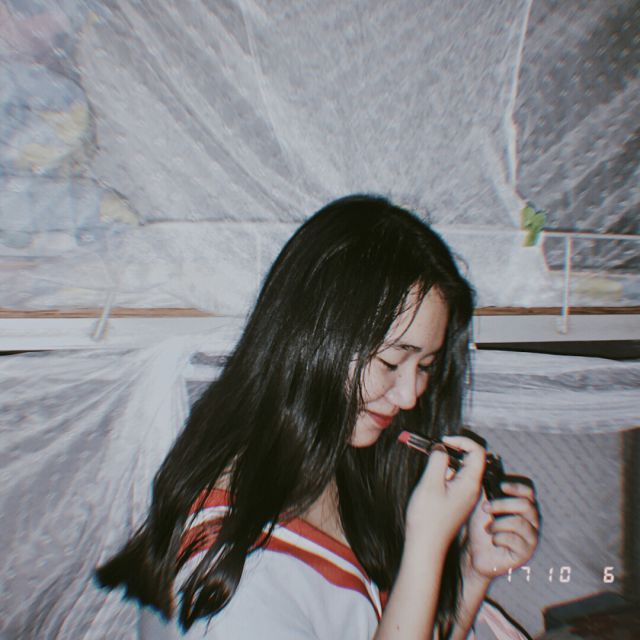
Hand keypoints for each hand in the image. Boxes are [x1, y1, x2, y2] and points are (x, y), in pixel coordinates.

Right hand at [405, 436, 485, 552]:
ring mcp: (465, 496)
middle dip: (451, 450)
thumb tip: (441, 448)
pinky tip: (430, 483)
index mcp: (470, 484)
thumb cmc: (427, 518)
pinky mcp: (456, 501)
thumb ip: (438, 460)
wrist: (425, 547)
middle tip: (433, 451)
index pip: (477, 452)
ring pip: (460, 469)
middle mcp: (472, 489)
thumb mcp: (430, 483)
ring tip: (429, 470)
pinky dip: (443, 474)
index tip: (443, 441)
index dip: (461, 441)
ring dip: (445, 463)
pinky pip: (454, 480)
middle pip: (470, 459)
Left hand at [464, 480, 539, 580]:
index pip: (529, 490)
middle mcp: (531, 519)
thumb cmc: (480, 523)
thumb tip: (484, 467)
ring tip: (488, 528)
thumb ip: (487, 486)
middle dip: (502, 505)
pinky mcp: (525, 553)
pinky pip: (515, 541)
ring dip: (498, 524)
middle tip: (486, 508)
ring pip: (520, 523)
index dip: (517, 487)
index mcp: (523, 504)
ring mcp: (531, 537)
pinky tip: (493, 540)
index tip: (501, 486)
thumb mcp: (481, 502)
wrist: (473, 550)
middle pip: (526, 505)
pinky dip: (499, 538)